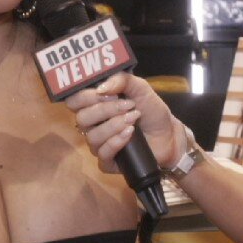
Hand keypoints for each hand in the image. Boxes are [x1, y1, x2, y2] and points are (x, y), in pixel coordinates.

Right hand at [65, 73, 181, 171]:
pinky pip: (103, 154)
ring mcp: (99, 144)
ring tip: (133, 119)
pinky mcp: (107, 162)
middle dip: (105, 110)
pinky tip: (130, 134)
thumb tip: (101, 87)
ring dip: (114, 125)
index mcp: (95, 105)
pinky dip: (116, 142)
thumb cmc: (151, 110)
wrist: (168, 134)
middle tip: (126, 105)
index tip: (107, 93)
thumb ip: (123, 80)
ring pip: (92, 136)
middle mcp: (92, 125)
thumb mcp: (140, 88)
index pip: (74, 101)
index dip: (86, 96)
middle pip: (82, 118)